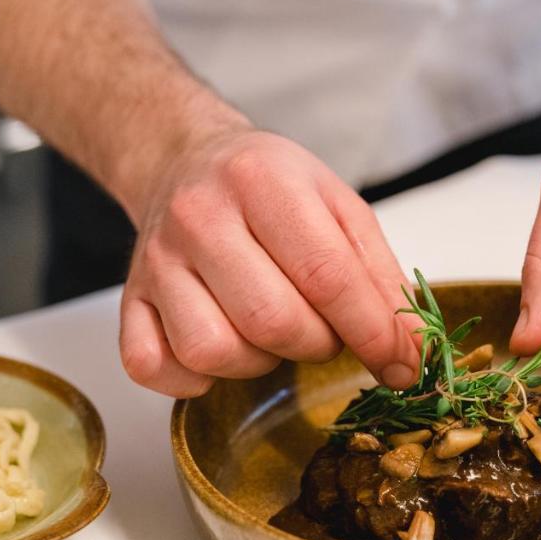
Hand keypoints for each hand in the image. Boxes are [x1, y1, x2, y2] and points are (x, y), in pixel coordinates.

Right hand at [118, 129, 419, 396]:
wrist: (184, 160)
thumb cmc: (268, 188)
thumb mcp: (338, 207)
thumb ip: (380, 279)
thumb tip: (411, 354)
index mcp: (261, 181)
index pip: (327, 275)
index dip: (373, 333)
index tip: (402, 366)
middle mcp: (199, 217)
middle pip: (272, 321)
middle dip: (317, 343)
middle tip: (324, 329)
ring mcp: (156, 262)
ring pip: (213, 351)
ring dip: (258, 362)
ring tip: (268, 331)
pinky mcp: (129, 301)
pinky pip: (152, 367)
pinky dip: (191, 379)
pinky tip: (220, 348)